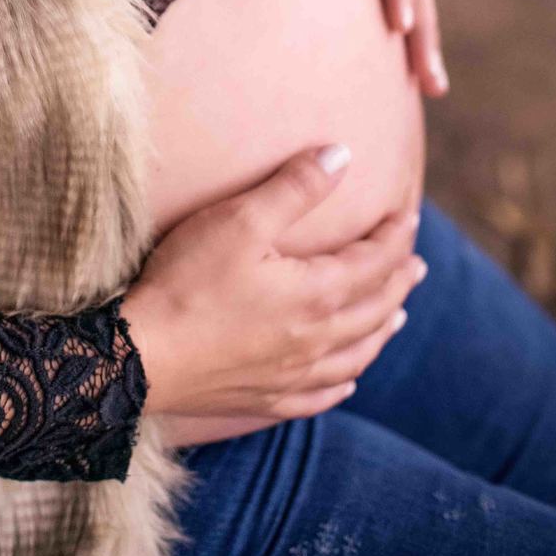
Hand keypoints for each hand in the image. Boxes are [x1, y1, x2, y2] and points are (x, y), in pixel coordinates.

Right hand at [120, 145, 425, 432]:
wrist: (138, 358)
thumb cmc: (187, 282)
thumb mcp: (240, 219)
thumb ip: (295, 187)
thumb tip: (342, 156)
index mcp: (316, 295)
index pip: (374, 262)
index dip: (395, 237)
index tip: (408, 215)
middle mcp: (315, 341)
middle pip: (374, 310)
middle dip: (398, 282)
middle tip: (417, 265)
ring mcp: (291, 376)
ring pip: (355, 355)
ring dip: (380, 331)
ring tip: (396, 316)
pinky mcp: (263, 399)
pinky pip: (320, 396)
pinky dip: (342, 383)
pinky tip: (347, 382)